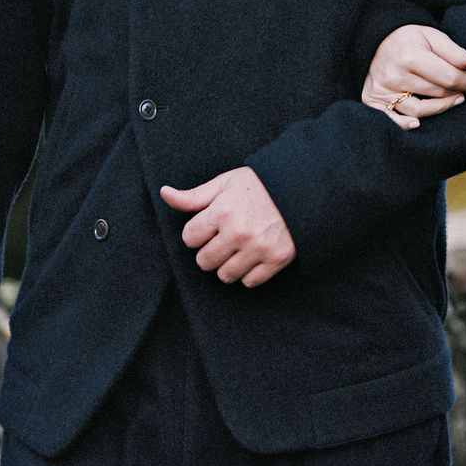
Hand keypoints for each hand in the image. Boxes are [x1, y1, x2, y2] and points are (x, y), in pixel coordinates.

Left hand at [160, 167, 295, 288]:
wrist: (301, 190)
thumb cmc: (259, 185)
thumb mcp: (225, 183)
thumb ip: (194, 196)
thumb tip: (164, 194)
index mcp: (222, 211)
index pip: (189, 238)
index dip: (198, 232)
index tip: (210, 226)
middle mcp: (239, 232)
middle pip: (204, 261)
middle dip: (209, 251)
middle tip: (223, 240)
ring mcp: (259, 248)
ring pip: (225, 275)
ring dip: (228, 265)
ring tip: (238, 250)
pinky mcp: (277, 259)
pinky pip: (250, 282)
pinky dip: (249, 273)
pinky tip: (253, 257)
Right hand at [362, 25, 465, 130]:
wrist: (375, 40)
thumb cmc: (409, 39)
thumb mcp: (432, 36)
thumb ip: (454, 51)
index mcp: (409, 55)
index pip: (448, 76)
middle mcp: (394, 74)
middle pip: (435, 93)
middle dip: (458, 92)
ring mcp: (382, 89)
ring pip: (418, 110)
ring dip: (441, 108)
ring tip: (455, 100)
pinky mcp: (372, 99)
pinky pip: (391, 119)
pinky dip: (404, 124)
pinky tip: (418, 125)